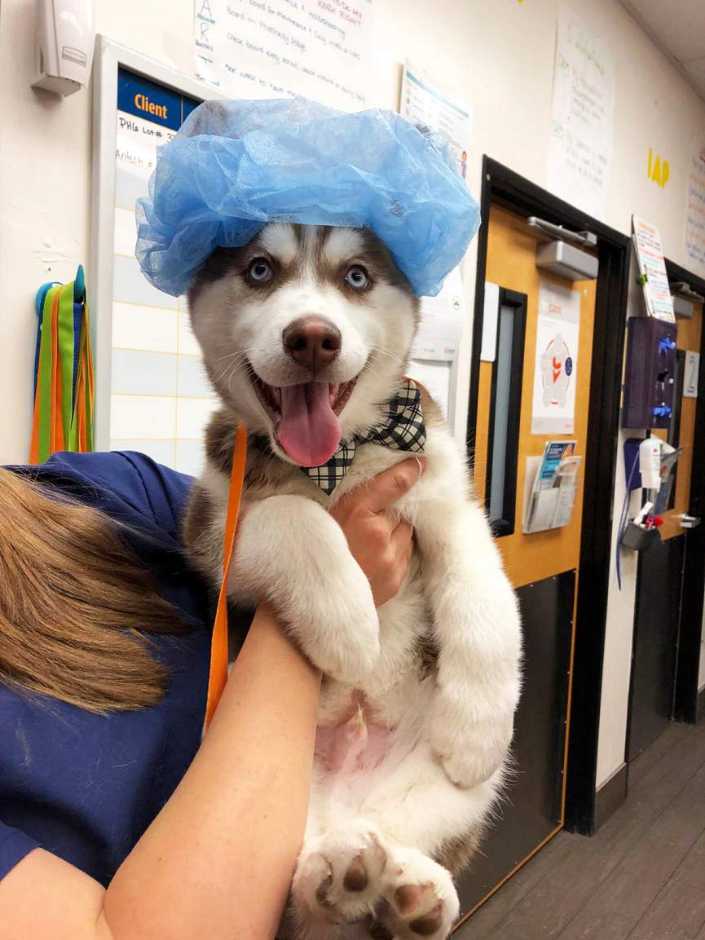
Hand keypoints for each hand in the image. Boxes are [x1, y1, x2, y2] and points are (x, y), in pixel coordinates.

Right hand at [329, 458, 424, 606]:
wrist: (316, 596)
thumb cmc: (317, 550)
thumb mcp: (330, 513)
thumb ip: (358, 496)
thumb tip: (388, 475)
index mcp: (357, 513)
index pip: (392, 485)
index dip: (406, 471)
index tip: (420, 462)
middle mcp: (378, 535)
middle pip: (401, 512)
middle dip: (392, 512)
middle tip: (374, 517)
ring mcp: (390, 559)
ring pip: (406, 533)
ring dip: (396, 532)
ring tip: (374, 539)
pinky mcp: (396, 579)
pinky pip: (406, 555)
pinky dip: (396, 551)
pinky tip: (378, 556)